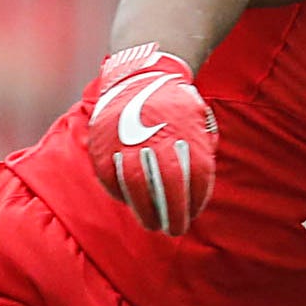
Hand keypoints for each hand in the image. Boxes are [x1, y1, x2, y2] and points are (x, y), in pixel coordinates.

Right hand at [85, 45, 219, 235]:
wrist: (139, 76)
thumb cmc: (173, 104)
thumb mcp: (198, 119)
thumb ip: (202, 150)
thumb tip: (198, 188)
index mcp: (184, 134)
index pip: (197, 177)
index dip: (196, 201)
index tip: (193, 214)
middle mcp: (155, 140)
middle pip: (168, 188)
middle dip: (173, 214)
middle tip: (174, 230)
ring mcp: (126, 144)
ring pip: (136, 189)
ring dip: (145, 212)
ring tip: (152, 224)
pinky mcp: (103, 148)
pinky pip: (111, 180)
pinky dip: (121, 195)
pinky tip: (131, 201)